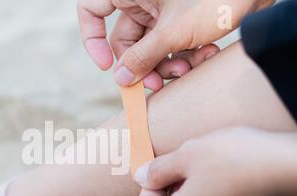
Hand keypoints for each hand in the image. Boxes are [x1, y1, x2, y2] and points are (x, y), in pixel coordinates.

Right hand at [77, 0, 273, 89]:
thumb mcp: (173, 32)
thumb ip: (141, 58)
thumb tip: (119, 80)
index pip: (91, 11)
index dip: (92, 40)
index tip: (106, 66)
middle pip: (125, 40)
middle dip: (142, 65)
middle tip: (155, 85)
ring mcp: (161, 9)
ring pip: (149, 47)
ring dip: (166, 65)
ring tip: (187, 71)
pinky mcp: (179, 19)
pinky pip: (169, 44)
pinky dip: (183, 55)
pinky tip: (205, 55)